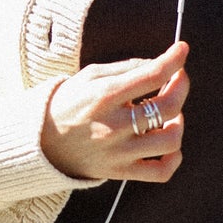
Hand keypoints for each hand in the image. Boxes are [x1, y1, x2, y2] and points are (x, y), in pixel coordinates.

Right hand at [41, 41, 188, 183]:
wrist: (40, 141)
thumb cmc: (68, 103)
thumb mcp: (90, 76)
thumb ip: (126, 68)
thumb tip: (160, 65)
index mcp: (104, 95)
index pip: (152, 75)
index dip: (174, 60)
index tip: (182, 50)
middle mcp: (113, 125)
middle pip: (169, 107)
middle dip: (180, 87)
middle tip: (176, 80)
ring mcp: (118, 152)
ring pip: (170, 141)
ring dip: (178, 123)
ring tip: (169, 115)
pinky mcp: (120, 172)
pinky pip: (160, 172)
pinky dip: (174, 158)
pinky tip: (169, 145)